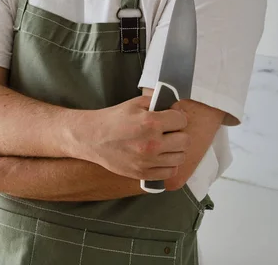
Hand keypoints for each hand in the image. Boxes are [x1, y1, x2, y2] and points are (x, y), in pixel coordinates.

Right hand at [72, 95, 189, 180]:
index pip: (182, 120)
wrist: (92, 138)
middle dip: (178, 133)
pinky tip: (159, 157)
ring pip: (180, 157)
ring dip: (174, 149)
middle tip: (167, 131)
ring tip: (163, 144)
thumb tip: (177, 109)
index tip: (171, 118)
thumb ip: (158, 103)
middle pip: (185, 140)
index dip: (177, 117)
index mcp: (151, 122)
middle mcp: (152, 143)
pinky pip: (170, 172)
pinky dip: (168, 164)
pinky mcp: (143, 174)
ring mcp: (148, 161)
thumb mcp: (135, 103)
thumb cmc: (114, 119)